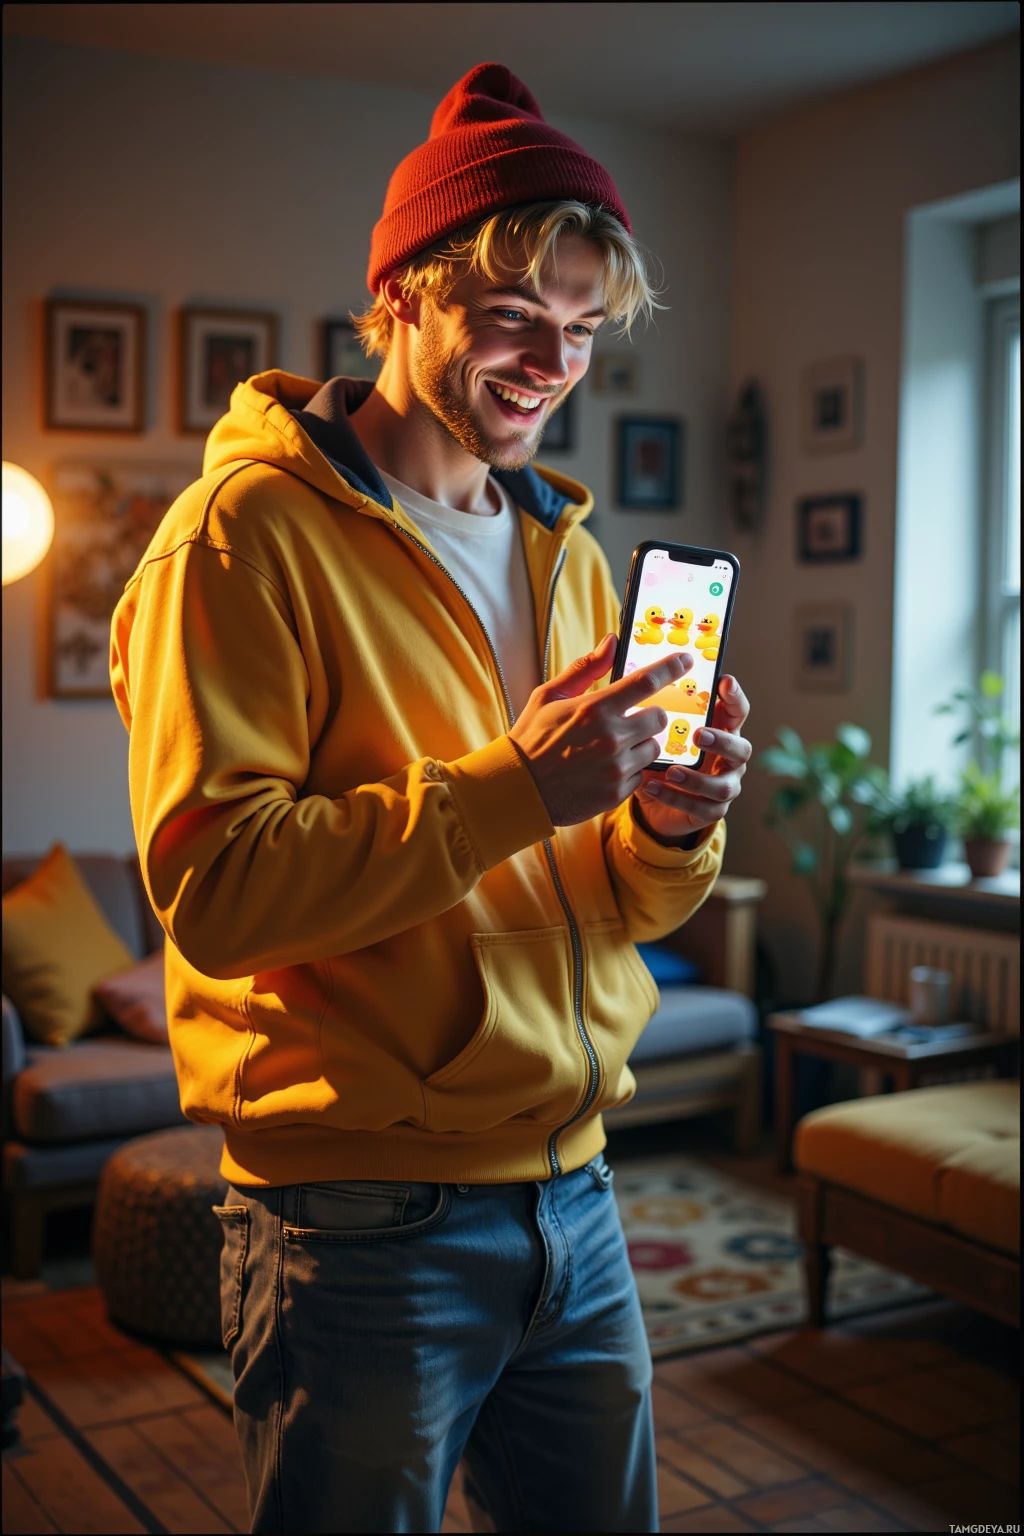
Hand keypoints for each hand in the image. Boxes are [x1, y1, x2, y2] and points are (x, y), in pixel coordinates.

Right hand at [509, 634, 690, 826]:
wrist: (518, 789)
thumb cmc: (531, 738)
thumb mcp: (549, 695)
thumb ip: (585, 668)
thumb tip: (612, 641)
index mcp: (595, 708)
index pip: (647, 682)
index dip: (672, 668)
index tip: (687, 660)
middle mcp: (611, 737)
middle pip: (659, 718)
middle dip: (650, 716)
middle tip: (630, 720)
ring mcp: (616, 767)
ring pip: (652, 748)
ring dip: (640, 745)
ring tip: (611, 749)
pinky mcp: (616, 792)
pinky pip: (641, 775)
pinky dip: (629, 771)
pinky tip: (604, 770)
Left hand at [631, 674, 750, 842]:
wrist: (654, 799)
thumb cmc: (660, 755)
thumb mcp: (656, 732)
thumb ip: (654, 710)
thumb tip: (631, 672)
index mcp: (720, 732)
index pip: (737, 711)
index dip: (735, 697)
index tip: (725, 681)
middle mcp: (729, 759)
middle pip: (741, 749)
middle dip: (722, 741)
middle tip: (697, 734)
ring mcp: (724, 786)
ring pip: (724, 786)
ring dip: (697, 779)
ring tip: (671, 771)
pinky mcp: (710, 811)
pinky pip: (700, 809)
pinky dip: (675, 798)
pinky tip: (652, 788)